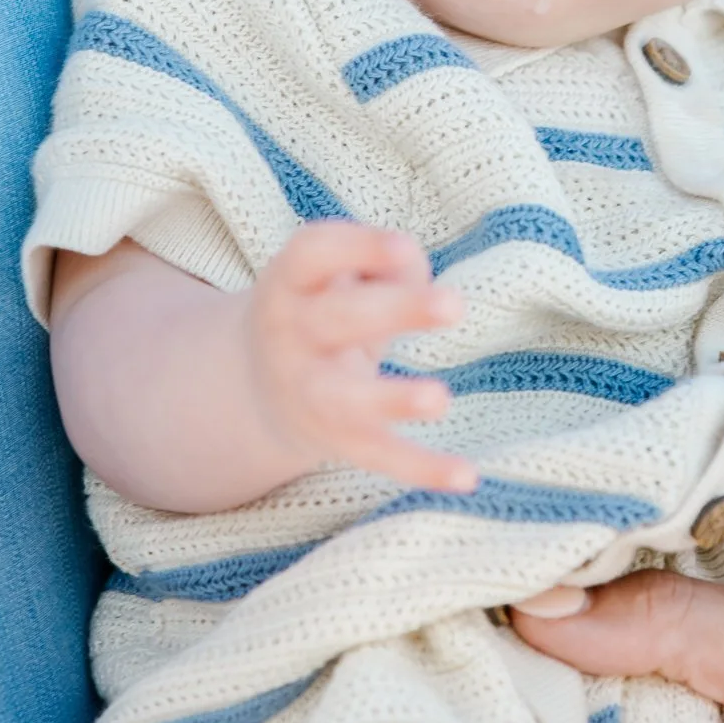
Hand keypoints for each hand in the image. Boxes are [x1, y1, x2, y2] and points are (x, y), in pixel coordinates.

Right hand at [243, 220, 473, 490]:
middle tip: (454, 304)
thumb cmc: (325, 308)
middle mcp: (290, 336)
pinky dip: (422, 468)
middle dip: (395, 311)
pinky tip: (466, 476)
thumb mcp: (339, 274)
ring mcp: (309, 393)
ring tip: (440, 399)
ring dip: (393, 400)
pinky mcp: (337, 440)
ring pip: (346, 400)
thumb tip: (420, 280)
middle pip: (337, 319)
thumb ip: (387, 264)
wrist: (257, 387)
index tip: (405, 246)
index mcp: (289, 282)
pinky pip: (379, 455)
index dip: (357, 247)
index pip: (312, 254)